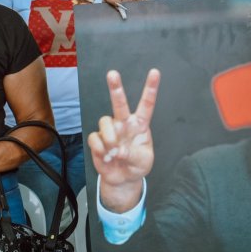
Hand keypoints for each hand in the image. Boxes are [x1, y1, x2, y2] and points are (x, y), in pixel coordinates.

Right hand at [88, 69, 159, 211]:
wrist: (122, 179)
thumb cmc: (137, 166)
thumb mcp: (143, 162)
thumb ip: (133, 155)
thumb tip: (119, 151)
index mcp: (140, 125)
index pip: (147, 104)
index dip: (151, 88)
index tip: (155, 72)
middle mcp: (124, 123)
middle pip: (119, 103)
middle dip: (116, 88)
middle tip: (113, 74)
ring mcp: (110, 130)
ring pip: (105, 121)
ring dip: (110, 138)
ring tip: (114, 153)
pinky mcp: (98, 140)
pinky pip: (95, 138)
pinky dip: (100, 149)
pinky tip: (106, 157)